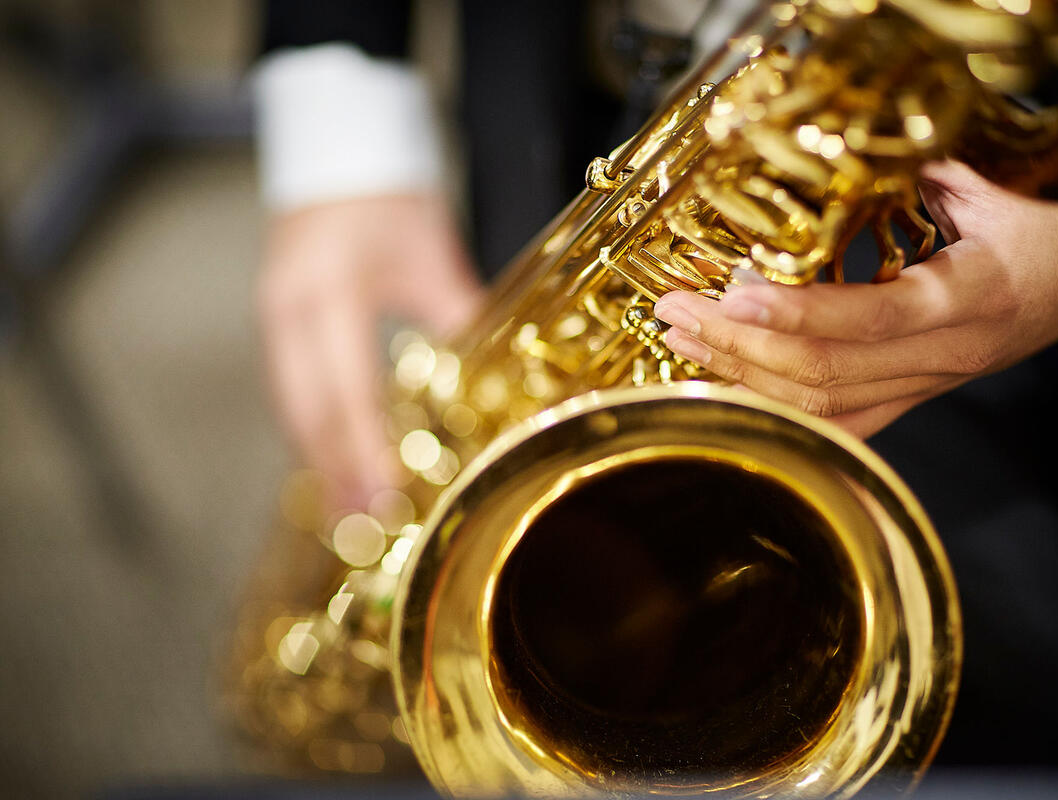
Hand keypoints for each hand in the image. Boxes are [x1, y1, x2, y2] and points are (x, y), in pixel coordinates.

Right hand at [258, 193, 484, 509]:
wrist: (339, 146)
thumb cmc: (389, 196)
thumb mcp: (432, 257)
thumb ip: (459, 321)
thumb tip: (495, 384)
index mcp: (329, 292)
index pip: (346, 390)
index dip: (362, 450)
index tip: (383, 496)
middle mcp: (289, 308)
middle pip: (307, 408)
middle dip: (333, 471)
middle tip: (359, 524)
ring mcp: (274, 313)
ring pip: (291, 403)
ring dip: (316, 459)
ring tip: (344, 509)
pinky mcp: (275, 318)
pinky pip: (288, 387)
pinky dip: (308, 429)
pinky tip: (327, 461)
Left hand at [654, 161, 1057, 438]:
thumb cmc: (1040, 234)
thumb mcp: (989, 194)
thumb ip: (917, 178)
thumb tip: (836, 162)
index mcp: (965, 301)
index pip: (866, 321)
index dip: (793, 313)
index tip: (728, 295)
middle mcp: (940, 357)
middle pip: (824, 373)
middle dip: (739, 345)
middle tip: (675, 311)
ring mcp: (924, 387)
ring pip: (821, 406)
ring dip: (742, 375)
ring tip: (681, 342)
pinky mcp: (910, 400)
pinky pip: (836, 424)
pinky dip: (774, 409)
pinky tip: (725, 385)